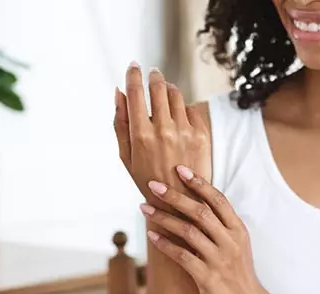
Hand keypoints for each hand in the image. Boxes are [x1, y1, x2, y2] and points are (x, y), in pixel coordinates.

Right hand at [113, 62, 210, 209]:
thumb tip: (118, 92)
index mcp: (141, 135)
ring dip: (169, 89)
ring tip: (165, 93)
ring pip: (176, 95)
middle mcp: (163, 130)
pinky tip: (178, 117)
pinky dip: (182, 108)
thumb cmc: (146, 178)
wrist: (179, 202)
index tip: (133, 65)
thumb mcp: (125, 155)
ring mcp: (184, 131)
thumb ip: (120, 122)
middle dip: (154, 76)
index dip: (133, 74)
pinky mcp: (201, 135)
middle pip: (158, 87)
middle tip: (152, 73)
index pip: (136, 92)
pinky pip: (190, 109)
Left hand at [139, 165, 277, 293]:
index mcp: (238, 231)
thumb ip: (220, 229)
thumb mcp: (237, 248)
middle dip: (174, 196)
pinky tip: (152, 237)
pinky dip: (165, 244)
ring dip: (163, 217)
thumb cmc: (240, 279)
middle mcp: (230, 242)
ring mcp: (219, 260)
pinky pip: (182, 256)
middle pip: (200, 211)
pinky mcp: (208, 278)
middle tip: (153, 185)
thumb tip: (195, 210)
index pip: (218, 200)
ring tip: (144, 208)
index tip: (180, 169)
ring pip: (188, 231)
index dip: (199, 183)